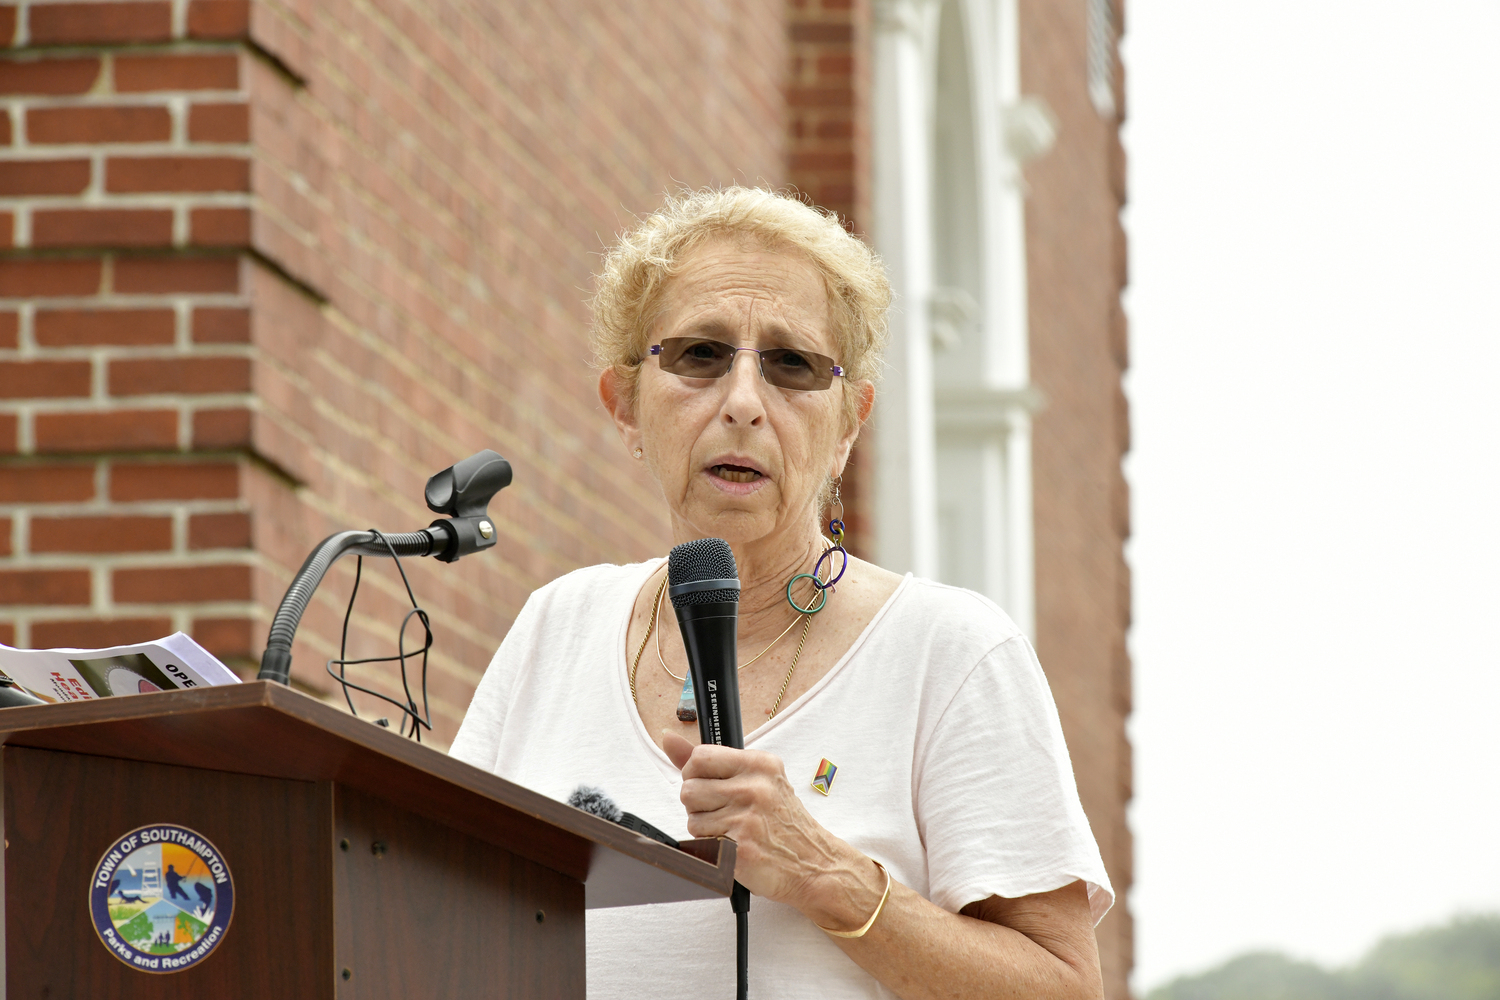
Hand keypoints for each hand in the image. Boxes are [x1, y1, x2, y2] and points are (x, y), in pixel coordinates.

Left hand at [661, 730, 877, 921]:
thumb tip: (669, 739)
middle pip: (689, 790)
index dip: (695, 774)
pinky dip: (713, 850)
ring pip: (692, 820)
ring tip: (732, 832)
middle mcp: (755, 787)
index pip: (699, 757)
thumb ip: (710, 761)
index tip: (709, 785)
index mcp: (759, 764)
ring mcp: (747, 819)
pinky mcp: (741, 849)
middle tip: (724, 813)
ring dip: (706, 830)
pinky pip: (702, 845)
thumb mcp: (757, 779)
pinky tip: (734, 848)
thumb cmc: (782, 821)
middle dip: (698, 805)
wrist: (814, 863)